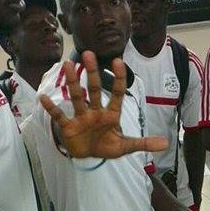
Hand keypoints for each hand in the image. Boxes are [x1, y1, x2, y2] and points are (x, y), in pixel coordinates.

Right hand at [40, 52, 167, 159]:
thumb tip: (166, 143)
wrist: (89, 156)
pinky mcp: (69, 127)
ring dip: (72, 82)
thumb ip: (144, 143)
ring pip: (76, 97)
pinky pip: (59, 116)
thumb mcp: (125, 147)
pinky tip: (44, 98)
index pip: (117, 93)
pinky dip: (52, 108)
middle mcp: (95, 111)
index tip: (118, 61)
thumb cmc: (107, 146)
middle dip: (91, 73)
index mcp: (111, 114)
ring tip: (65, 64)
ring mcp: (81, 117)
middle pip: (94, 89)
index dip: (119, 78)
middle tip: (88, 53)